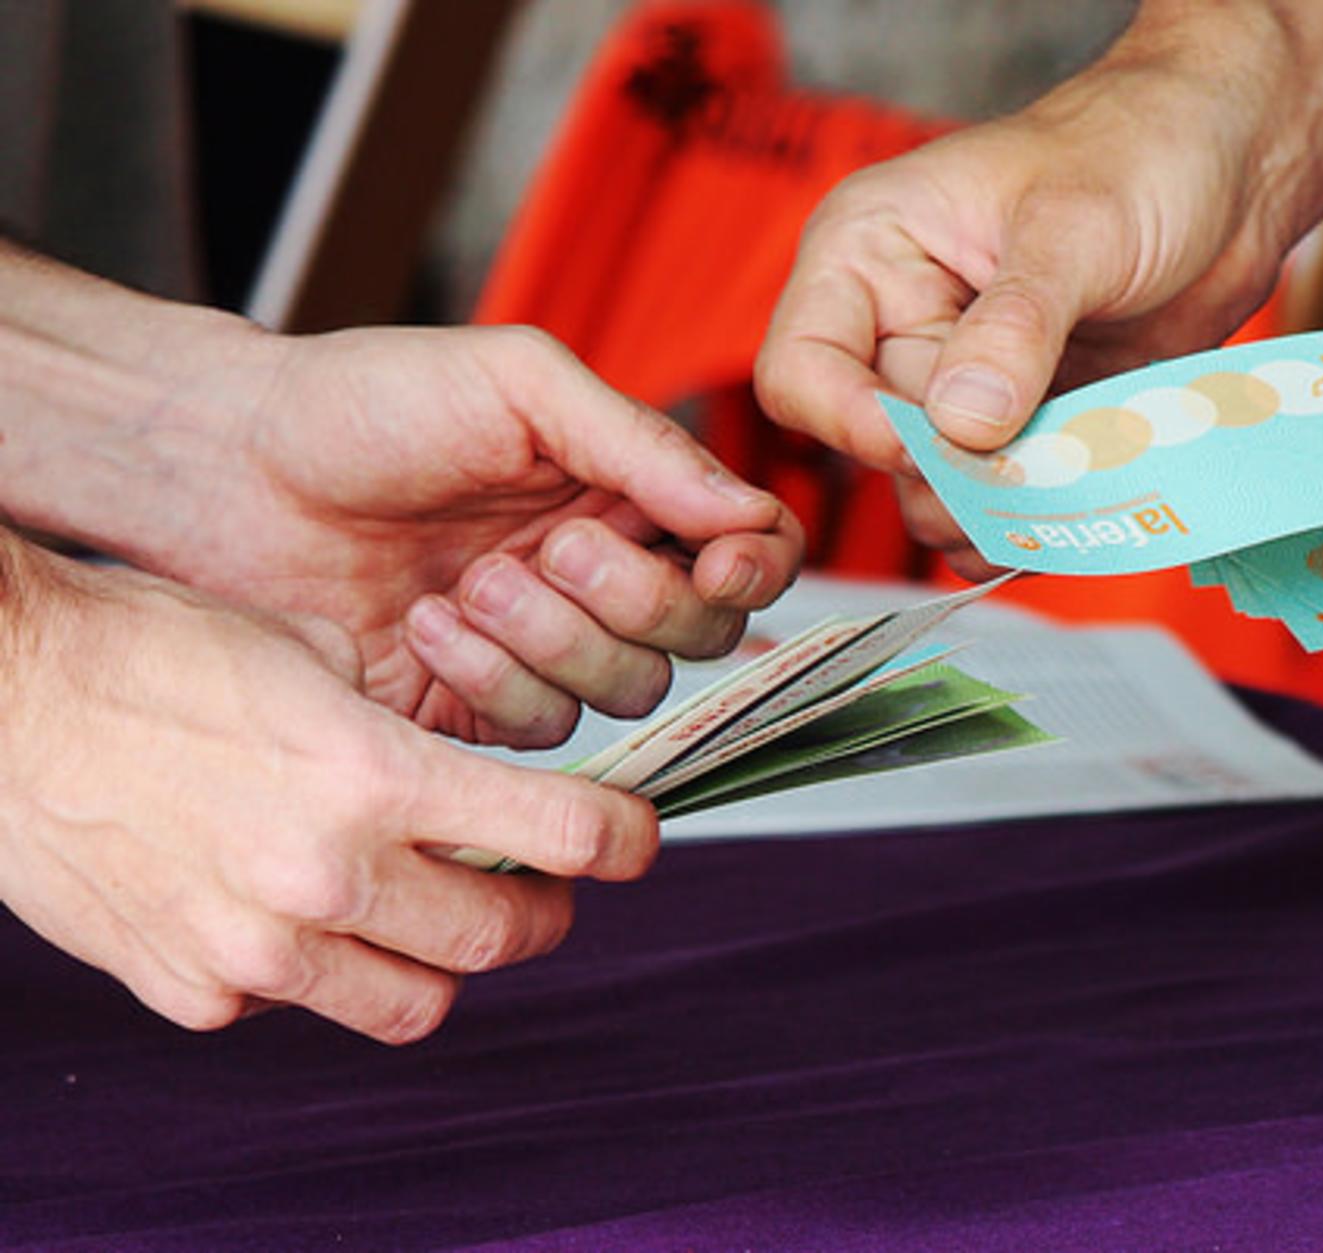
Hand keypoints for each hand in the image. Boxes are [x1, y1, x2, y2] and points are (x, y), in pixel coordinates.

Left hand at [0, 250, 803, 745]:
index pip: (752, 550)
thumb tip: (744, 510)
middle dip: (634, 604)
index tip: (717, 566)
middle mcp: (604, 575)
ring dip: (553, 643)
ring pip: (628, 693)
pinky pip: (540, 735)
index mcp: (629, 491)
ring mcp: (546, 648)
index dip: (756, 570)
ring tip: (467, 584)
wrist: (228, 470)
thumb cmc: (366, 402)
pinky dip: (489, 683)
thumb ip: (638, 442)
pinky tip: (425, 628)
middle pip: (704, 637)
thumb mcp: (516, 384)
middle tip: (549, 550)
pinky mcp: (479, 711)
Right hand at [0, 540, 658, 1041]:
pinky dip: (321, 969)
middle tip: (536, 885)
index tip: (635, 839)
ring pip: (415, 1002)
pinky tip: (294, 911)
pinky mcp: (192, 991)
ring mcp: (256, 949)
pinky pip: (300, 1005)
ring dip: (443, 960)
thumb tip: (461, 773)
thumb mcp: (309, 650)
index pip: (559, 834)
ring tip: (429, 912)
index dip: (622, 842)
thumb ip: (400, 728)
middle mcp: (325, 876)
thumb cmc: (152, 649)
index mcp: (373, 775)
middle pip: (501, 938)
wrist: (1, 696)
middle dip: (541, 912)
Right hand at [754, 0, 1322, 573]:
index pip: (802, 372)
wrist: (1237, 164)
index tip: (937, 448)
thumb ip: (1017, 328)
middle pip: (876, 448)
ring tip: (1067, 493)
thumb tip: (961, 427)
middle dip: (948, 478)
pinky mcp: (1027, 420)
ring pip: (938, 489)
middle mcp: (901, 322)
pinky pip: (1006, 499)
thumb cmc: (1143, 149)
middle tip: (1028, 479)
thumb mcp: (1075, 229)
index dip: (855, 424)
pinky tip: (1084, 508)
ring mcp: (965, 379)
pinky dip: (1039, 520)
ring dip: (997, 510)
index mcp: (869, 252)